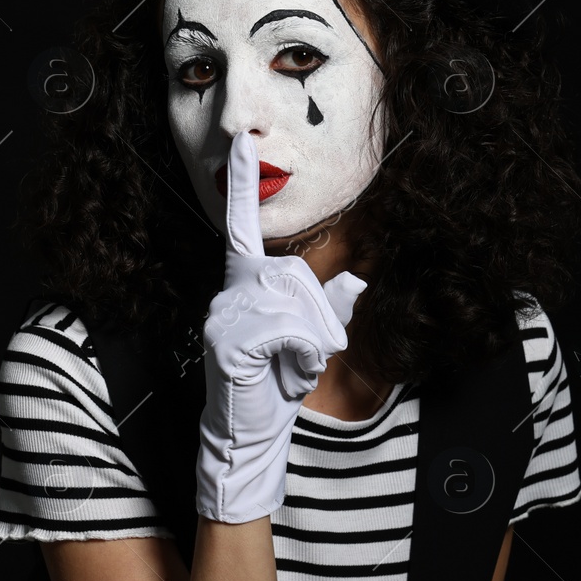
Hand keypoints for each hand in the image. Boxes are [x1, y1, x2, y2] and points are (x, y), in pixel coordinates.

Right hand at [193, 132, 367, 523]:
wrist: (249, 435)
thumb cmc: (274, 385)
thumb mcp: (309, 342)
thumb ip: (330, 308)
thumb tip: (358, 278)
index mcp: (242, 287)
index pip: (242, 229)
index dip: (245, 188)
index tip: (244, 145)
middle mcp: (227, 295)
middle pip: (296, 276)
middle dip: (318, 317)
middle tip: (308, 356)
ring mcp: (222, 318)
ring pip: (295, 305)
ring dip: (313, 343)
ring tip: (293, 369)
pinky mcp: (228, 344)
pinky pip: (287, 331)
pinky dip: (302, 357)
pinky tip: (287, 378)